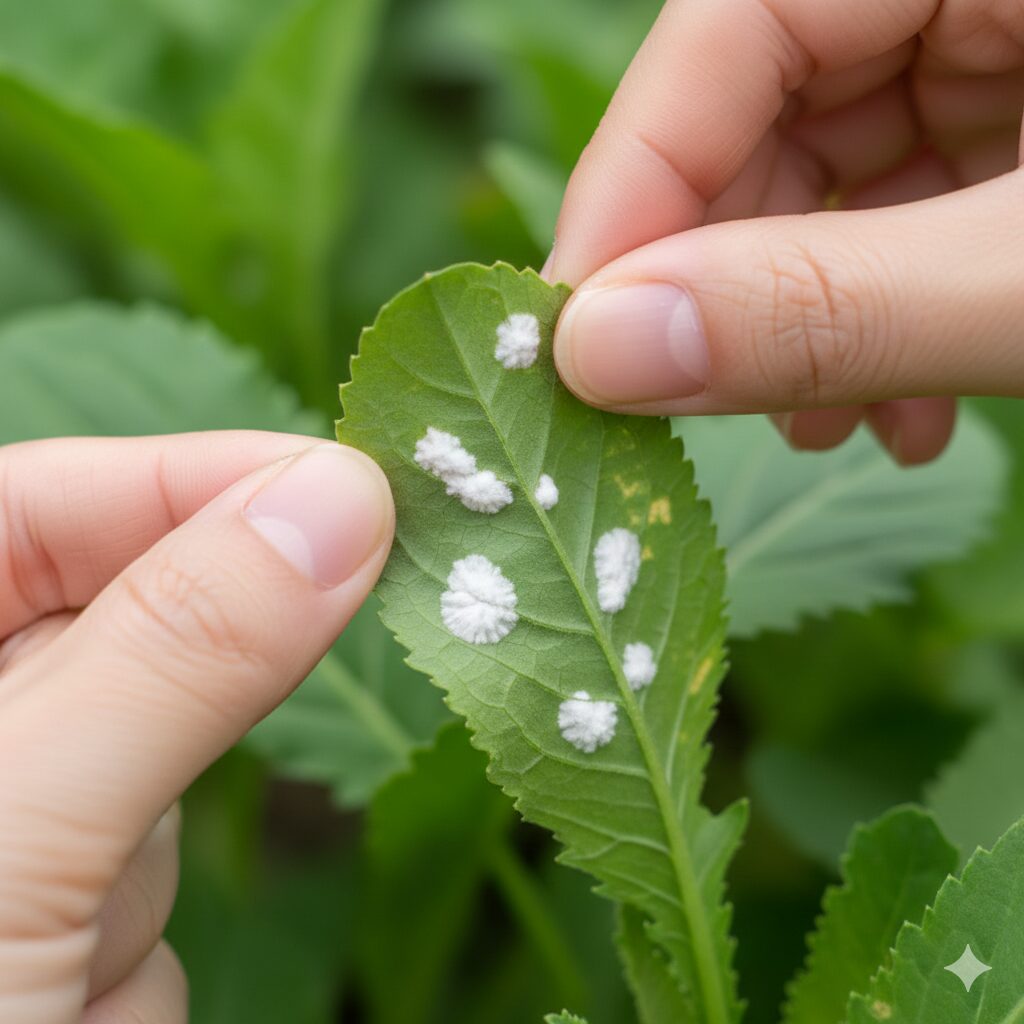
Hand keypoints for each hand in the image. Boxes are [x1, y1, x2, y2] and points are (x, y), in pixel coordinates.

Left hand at [0, 432, 392, 1022]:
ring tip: (55, 975)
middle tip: (243, 727)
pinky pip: (140, 898)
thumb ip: (179, 649)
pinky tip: (64, 1017)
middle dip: (194, 692)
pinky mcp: (40, 932)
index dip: (201, 477)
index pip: (45, 499)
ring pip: (145, 786)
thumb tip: (342, 505)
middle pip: (113, 643)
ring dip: (145, 859)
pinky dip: (130, 952)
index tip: (352, 486)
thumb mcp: (21, 833)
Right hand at [547, 0, 1023, 463]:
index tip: (577, 336)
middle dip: (732, 281)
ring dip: (804, 321)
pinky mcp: (1022, 118)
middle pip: (765, 107)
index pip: (729, 24)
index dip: (633, 186)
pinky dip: (884, 311)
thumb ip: (825, 306)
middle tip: (707, 403)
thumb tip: (599, 352)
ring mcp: (1003, 42)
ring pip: (827, 172)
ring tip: (832, 427)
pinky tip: (905, 405)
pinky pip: (906, 202)